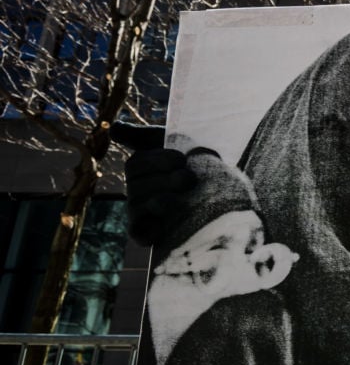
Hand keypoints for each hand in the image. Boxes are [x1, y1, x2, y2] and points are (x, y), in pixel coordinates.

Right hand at [112, 122, 197, 245]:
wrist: (221, 186)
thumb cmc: (194, 160)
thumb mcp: (170, 142)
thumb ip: (142, 135)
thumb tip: (113, 129)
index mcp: (139, 170)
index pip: (136, 164)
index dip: (158, 161)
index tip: (182, 158)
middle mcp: (136, 192)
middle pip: (136, 186)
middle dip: (167, 179)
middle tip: (190, 178)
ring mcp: (140, 213)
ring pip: (138, 205)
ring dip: (164, 197)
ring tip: (187, 193)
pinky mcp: (149, 234)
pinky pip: (139, 234)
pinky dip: (148, 231)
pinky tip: (163, 224)